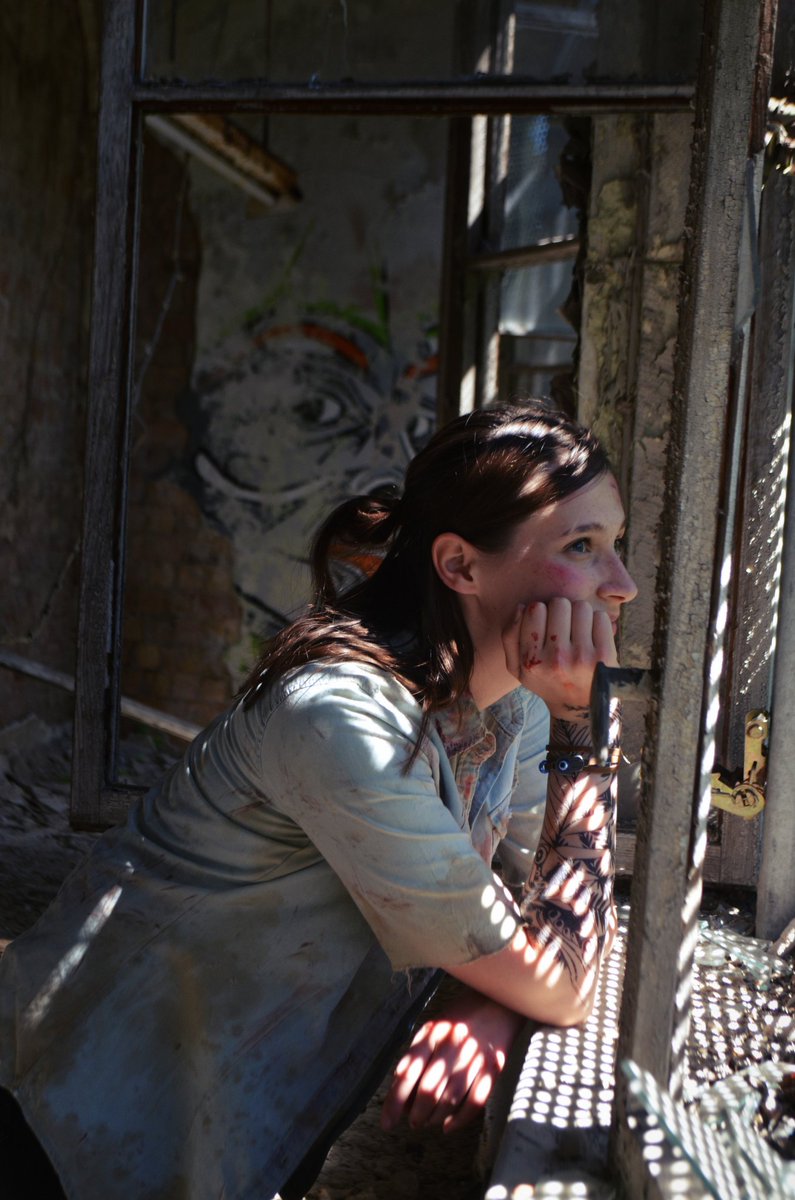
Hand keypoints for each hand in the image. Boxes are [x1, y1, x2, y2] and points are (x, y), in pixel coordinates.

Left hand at [380, 990, 523, 1133]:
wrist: (501, 1001)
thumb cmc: (462, 1016)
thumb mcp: (435, 1026)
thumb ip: (417, 1053)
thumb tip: (398, 1087)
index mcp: (433, 1032)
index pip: (408, 1072)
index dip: (395, 1101)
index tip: (387, 1121)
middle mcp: (452, 1045)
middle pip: (428, 1090)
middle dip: (416, 1114)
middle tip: (412, 1121)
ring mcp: (475, 1058)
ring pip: (450, 1099)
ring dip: (434, 1118)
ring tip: (427, 1121)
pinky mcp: (494, 1069)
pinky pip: (475, 1102)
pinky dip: (459, 1120)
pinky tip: (448, 1125)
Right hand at [502, 598, 617, 717]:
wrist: (579, 707)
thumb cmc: (547, 681)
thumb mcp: (518, 668)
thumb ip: (509, 636)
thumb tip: (521, 607)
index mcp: (531, 661)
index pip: (535, 609)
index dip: (541, 611)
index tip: (545, 624)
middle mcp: (556, 659)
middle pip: (559, 604)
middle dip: (561, 610)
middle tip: (563, 625)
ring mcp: (582, 657)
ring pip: (581, 607)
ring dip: (579, 614)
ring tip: (578, 629)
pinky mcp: (604, 655)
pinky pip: (601, 617)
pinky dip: (597, 621)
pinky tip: (592, 635)